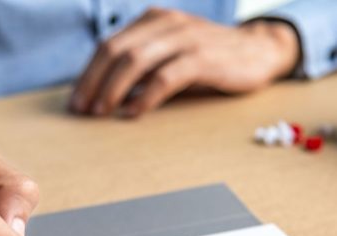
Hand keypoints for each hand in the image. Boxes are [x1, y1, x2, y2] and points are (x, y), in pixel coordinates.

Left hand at [70, 8, 299, 117]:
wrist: (259, 51)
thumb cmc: (211, 58)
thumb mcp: (172, 53)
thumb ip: (142, 66)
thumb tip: (105, 93)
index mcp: (153, 19)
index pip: (108, 45)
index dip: (87, 74)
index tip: (77, 100)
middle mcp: (166, 23)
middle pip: (115, 51)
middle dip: (93, 82)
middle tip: (82, 110)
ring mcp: (185, 38)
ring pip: (135, 61)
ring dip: (112, 89)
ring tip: (102, 113)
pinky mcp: (203, 58)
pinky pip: (165, 77)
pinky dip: (145, 97)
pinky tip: (133, 113)